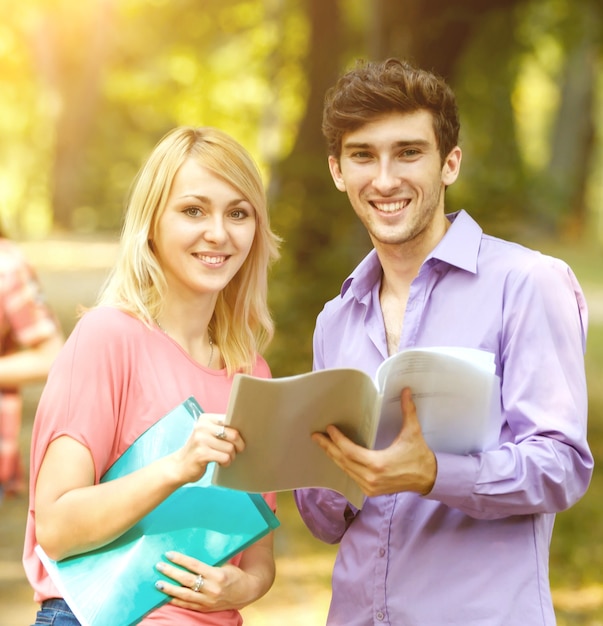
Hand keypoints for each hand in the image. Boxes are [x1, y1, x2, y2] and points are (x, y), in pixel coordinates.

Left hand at [155, 551, 257, 611]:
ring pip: (184, 595)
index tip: (169, 554)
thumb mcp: (225, 564)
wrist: (246, 591)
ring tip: (158, 583)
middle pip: (187, 580)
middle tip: (159, 566)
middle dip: (171, 573)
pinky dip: (176, 600)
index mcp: (217, 574)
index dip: (181, 560)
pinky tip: (166, 596)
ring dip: (170, 589)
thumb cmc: (235, 574)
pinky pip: (188, 605)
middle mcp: (212, 588)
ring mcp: (208, 600)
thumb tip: (192, 552)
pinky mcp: (206, 608)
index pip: (194, 565)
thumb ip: (210, 561)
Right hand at [168, 415, 244, 485]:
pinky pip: (225, 458)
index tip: (238, 439)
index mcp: (205, 419)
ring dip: (232, 456)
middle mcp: (202, 427)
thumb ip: (222, 428)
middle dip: (239, 445)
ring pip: (230, 448)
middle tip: (236, 451)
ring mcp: (200, 440)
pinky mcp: (201, 453)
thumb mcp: (207, 434)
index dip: (239, 431)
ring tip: (225, 458)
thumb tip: (247, 428)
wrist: (179, 466)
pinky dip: (226, 462)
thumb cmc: (199, 450)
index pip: (231, 420)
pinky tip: (221, 463)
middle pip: (234, 434)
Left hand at [312, 387, 436, 496]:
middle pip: (342, 461)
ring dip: (333, 456)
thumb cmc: (419, 455)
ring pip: (345, 470)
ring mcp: (370, 487)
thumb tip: (405, 390)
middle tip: (316, 436)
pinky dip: (343, 465)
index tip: (329, 429)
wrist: (428, 479)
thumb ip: (407, 410)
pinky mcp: (371, 491)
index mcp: (378, 463)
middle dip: (328, 447)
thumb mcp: (412, 432)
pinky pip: (351, 476)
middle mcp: (371, 478)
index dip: (337, 440)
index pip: (349, 451)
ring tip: (323, 444)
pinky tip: (336, 456)